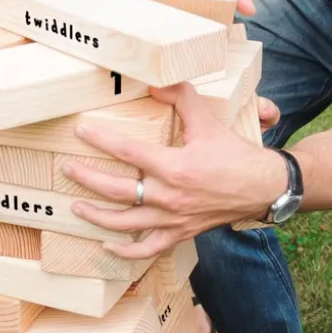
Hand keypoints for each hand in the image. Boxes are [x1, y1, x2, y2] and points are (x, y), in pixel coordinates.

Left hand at [65, 83, 285, 258]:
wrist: (264, 187)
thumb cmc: (235, 155)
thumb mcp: (208, 122)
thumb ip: (182, 99)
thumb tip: (157, 82)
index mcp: (174, 167)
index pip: (128, 151)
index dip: (101, 140)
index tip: (81, 132)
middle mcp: (169, 196)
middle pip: (117, 191)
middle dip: (87, 179)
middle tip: (67, 169)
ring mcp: (173, 219)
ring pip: (125, 224)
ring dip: (97, 216)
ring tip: (76, 207)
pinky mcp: (180, 233)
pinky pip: (148, 248)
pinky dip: (126, 250)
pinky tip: (107, 244)